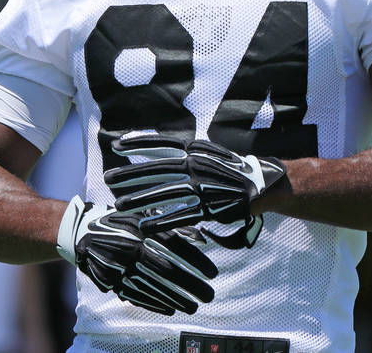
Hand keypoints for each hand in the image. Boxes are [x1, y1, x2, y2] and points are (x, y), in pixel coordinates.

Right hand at [55, 195, 215, 314]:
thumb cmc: (120, 220)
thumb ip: (172, 226)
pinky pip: (135, 295)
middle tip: (209, 295)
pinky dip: (154, 303)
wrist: (81, 231)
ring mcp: (119, 266)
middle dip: (190, 285)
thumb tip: (201, 237)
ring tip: (194, 306)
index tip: (212, 273)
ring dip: (176, 298)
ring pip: (152, 287)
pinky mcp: (110, 281)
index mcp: (141, 229)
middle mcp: (130, 249)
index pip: (175, 247)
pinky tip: (170, 308)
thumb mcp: (145, 216)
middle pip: (166, 270)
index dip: (195, 261)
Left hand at [103, 136, 286, 246]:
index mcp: (197, 150)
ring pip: (165, 193)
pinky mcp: (211, 207)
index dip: (140, 143)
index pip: (163, 144)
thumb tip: (167, 150)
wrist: (264, 183)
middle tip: (108, 178)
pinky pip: (181, 215)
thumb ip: (189, 153)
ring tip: (119, 205)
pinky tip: (144, 227)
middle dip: (131, 174)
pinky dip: (162, 221)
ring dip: (140, 200)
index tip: (118, 144)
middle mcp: (198, 165)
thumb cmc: (233, 169)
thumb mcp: (210, 154)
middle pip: (158, 169)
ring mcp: (204, 186)